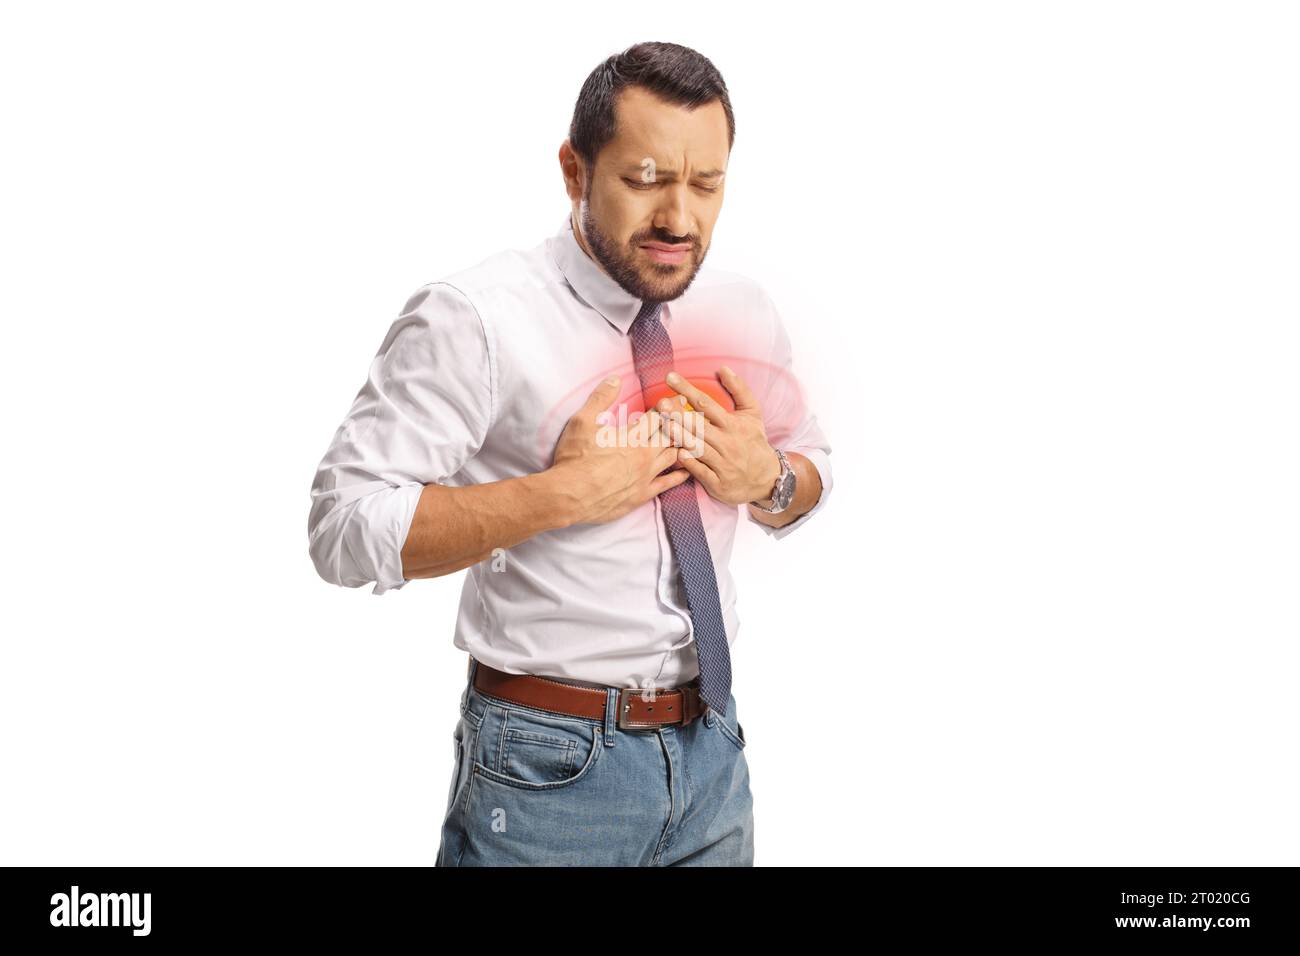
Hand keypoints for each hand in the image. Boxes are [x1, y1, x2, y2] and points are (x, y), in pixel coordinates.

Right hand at [549, 376, 688, 523]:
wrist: (568, 496)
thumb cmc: (573, 459)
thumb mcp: (582, 422)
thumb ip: (600, 398)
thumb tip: (615, 378)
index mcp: (632, 436)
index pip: (658, 416)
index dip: (670, 406)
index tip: (680, 399)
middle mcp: (643, 456)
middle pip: (671, 436)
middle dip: (682, 424)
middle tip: (693, 417)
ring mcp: (644, 477)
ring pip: (673, 458)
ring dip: (683, 447)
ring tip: (692, 439)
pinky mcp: (641, 496)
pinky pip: (668, 484)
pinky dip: (680, 475)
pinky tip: (687, 471)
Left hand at [655, 367, 780, 506]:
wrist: (767, 478)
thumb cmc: (754, 441)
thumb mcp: (753, 414)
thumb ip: (739, 390)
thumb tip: (723, 368)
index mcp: (733, 425)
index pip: (706, 403)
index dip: (687, 389)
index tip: (670, 378)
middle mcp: (728, 443)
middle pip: (700, 426)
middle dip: (680, 414)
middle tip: (661, 403)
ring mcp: (723, 464)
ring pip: (699, 448)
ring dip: (682, 437)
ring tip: (665, 425)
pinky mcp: (718, 483)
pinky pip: (702, 472)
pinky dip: (691, 464)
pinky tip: (678, 454)